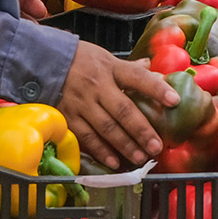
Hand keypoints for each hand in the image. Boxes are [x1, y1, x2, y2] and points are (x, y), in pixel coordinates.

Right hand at [61, 42, 173, 169]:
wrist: (43, 61)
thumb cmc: (80, 59)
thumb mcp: (106, 57)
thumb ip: (129, 68)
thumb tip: (152, 67)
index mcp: (112, 68)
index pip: (138, 77)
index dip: (157, 89)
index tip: (174, 100)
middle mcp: (98, 86)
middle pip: (123, 110)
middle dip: (141, 130)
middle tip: (157, 146)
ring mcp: (82, 103)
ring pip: (106, 128)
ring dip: (125, 145)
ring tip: (140, 158)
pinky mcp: (68, 116)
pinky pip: (86, 137)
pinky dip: (101, 151)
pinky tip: (114, 162)